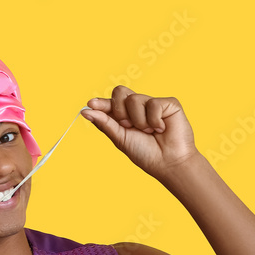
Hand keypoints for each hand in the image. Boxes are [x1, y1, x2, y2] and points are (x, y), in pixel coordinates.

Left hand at [82, 86, 199, 178]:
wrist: (168, 163)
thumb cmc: (146, 154)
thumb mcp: (120, 139)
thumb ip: (105, 123)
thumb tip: (86, 110)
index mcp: (126, 115)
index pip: (111, 102)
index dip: (101, 103)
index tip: (91, 104)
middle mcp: (139, 107)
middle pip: (120, 92)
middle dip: (120, 110)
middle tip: (128, 126)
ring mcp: (154, 104)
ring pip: (134, 99)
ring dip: (139, 121)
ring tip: (149, 132)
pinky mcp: (169, 104)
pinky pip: (153, 104)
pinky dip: (154, 120)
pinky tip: (162, 129)